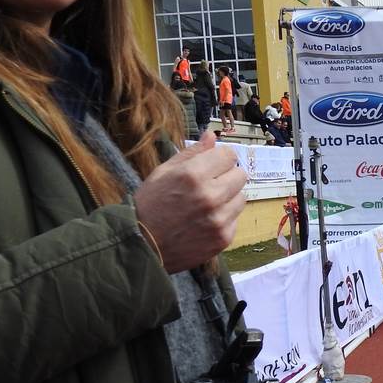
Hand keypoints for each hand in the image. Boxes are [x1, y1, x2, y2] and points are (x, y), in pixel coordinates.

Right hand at [133, 131, 247, 272]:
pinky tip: (205, 221)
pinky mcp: (223, 238)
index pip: (229, 155)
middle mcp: (210, 196)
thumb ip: (191, 153)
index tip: (212, 165)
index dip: (219, 159)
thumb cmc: (149, 205)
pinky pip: (235, 219)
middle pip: (240, 175)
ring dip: (228, 198)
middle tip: (209, 185)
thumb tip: (212, 136)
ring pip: (241, 197)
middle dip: (227, 176)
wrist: (142, 246)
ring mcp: (219, 219)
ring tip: (207, 204)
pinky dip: (224, 218)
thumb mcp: (164, 172)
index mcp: (193, 175)